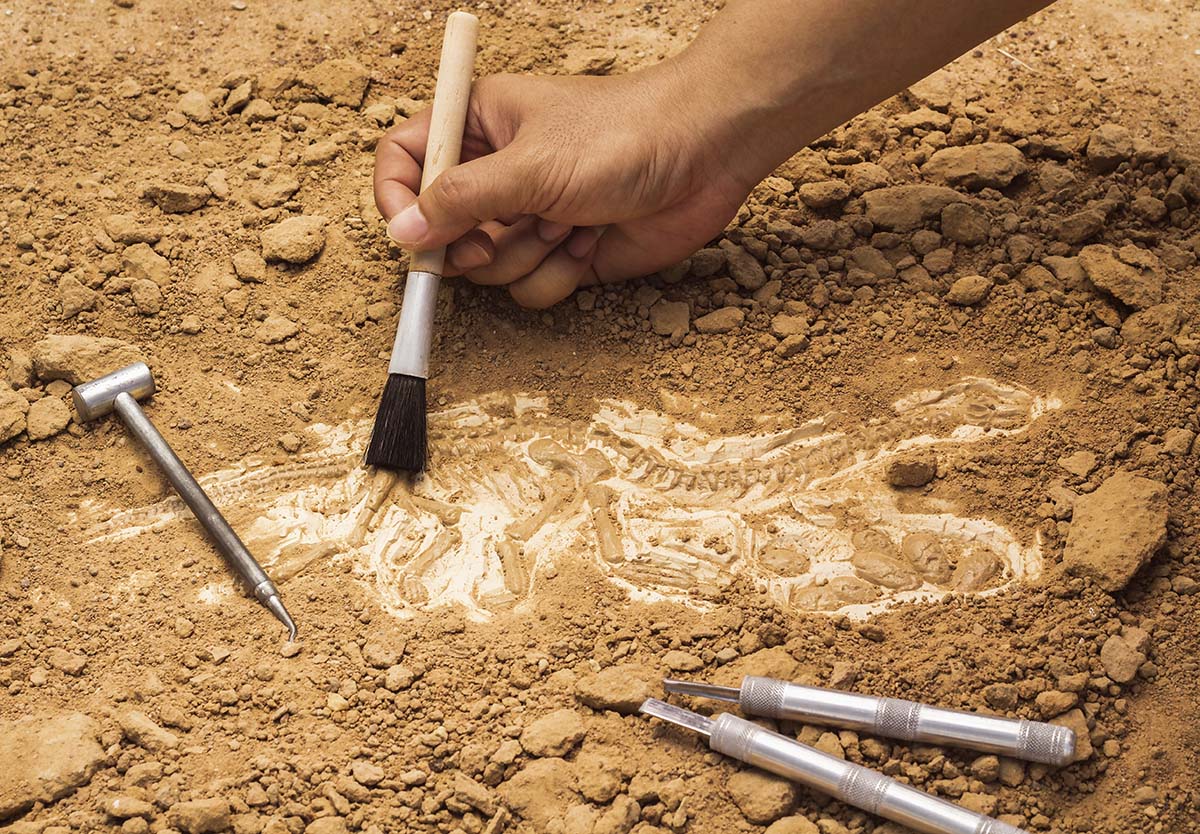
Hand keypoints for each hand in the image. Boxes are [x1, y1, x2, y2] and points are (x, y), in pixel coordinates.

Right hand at [373, 66, 757, 308]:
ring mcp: (530, 217)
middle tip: (497, 236)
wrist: (705, 155)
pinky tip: (591, 240)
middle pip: (443, 231)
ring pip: (488, 269)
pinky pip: (531, 289)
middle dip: (473, 244)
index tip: (410, 233)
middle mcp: (498, 174)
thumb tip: (404, 232)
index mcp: (478, 127)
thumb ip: (460, 199)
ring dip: (527, 255)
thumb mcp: (529, 164)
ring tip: (569, 221)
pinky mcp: (563, 254)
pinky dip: (559, 274)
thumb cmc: (620, 136)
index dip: (396, 198)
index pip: (405, 159)